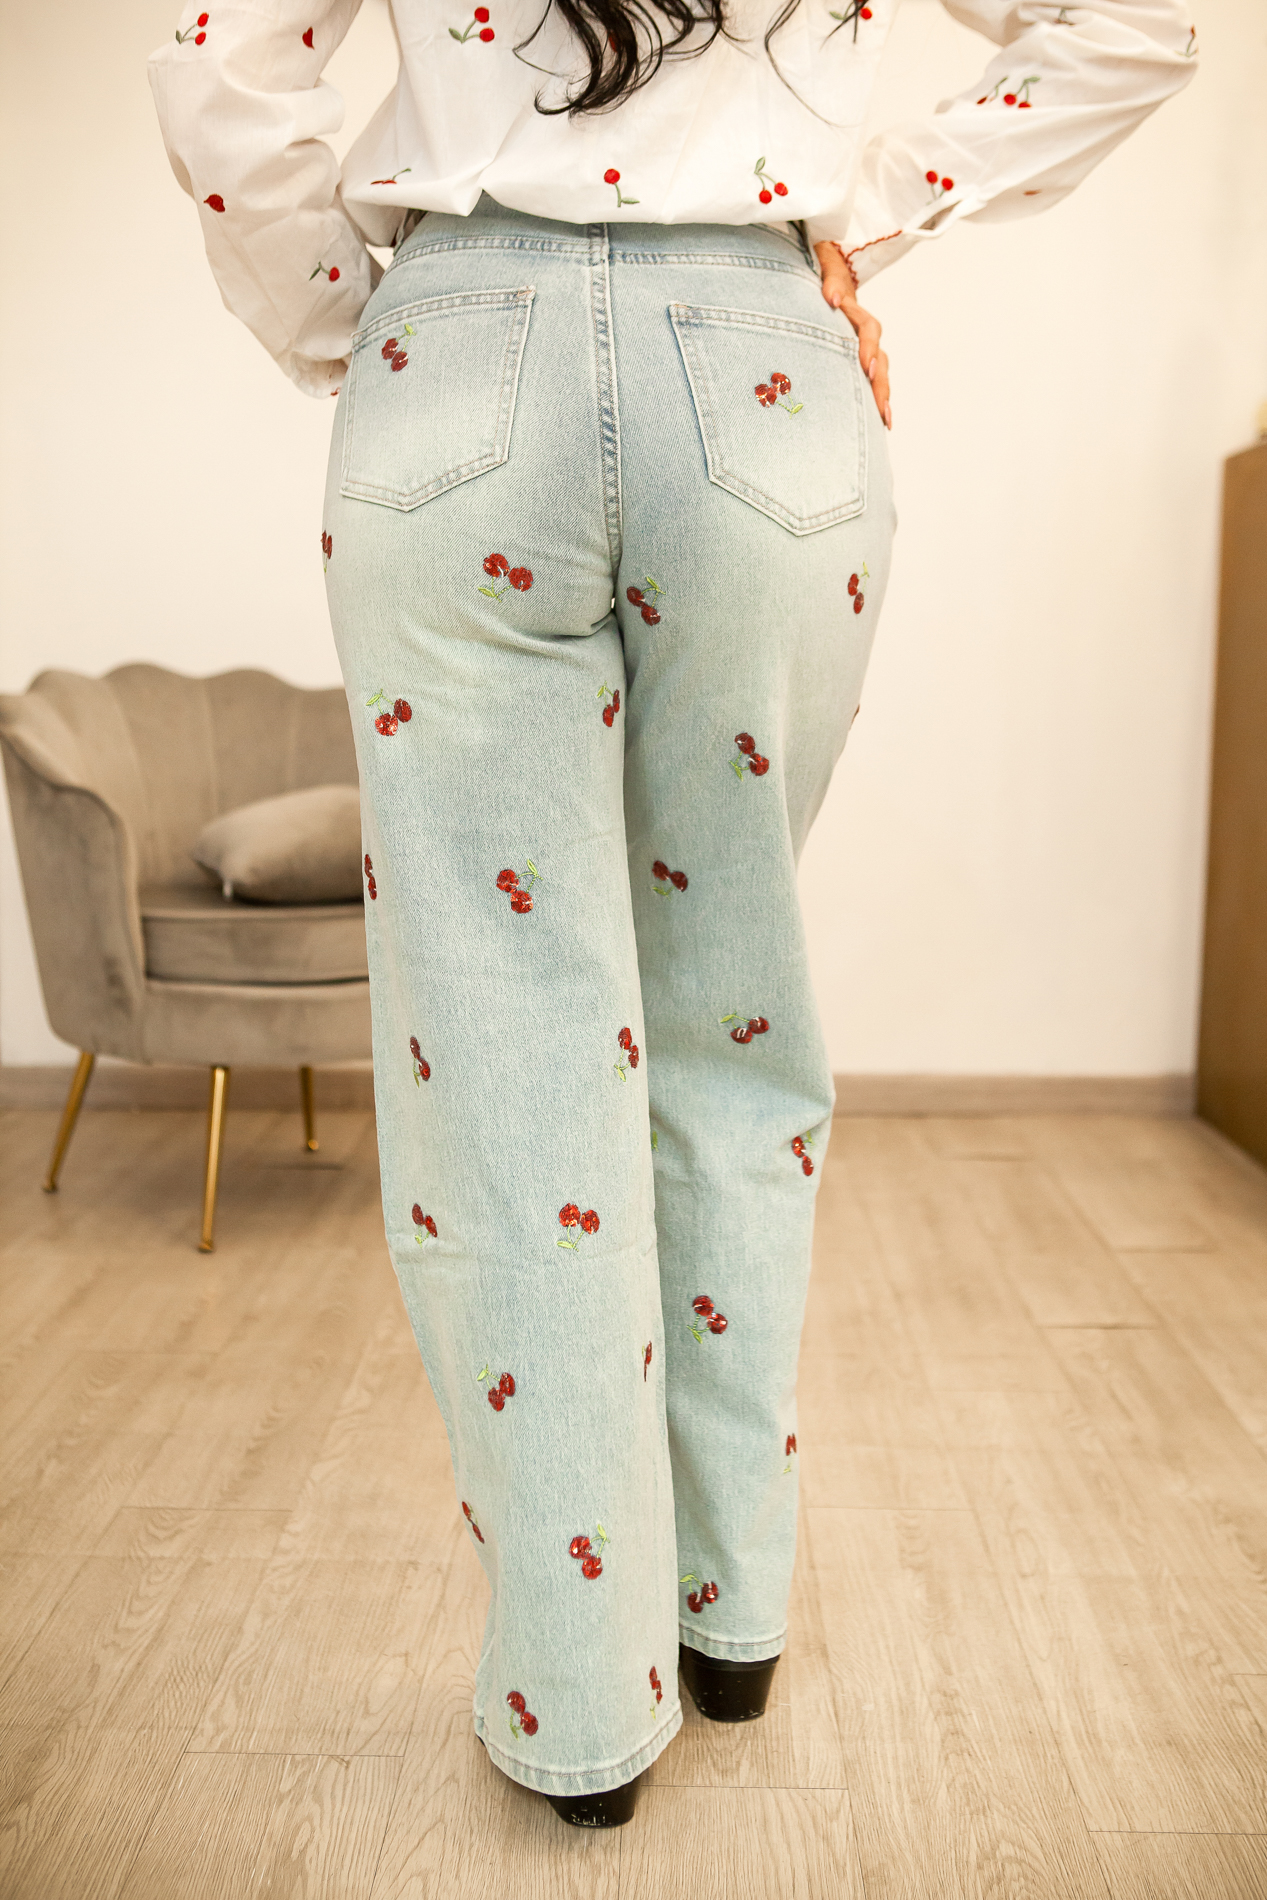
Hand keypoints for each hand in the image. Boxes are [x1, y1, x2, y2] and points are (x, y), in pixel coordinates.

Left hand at [814, 241, 890, 430]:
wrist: (825, 270)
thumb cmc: (821, 267)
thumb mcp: (825, 263)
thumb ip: (830, 278)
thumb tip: (831, 297)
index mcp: (855, 311)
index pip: (868, 330)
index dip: (869, 349)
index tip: (867, 366)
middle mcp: (864, 331)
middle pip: (879, 359)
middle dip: (881, 385)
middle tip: (882, 408)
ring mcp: (862, 346)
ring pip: (878, 372)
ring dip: (882, 396)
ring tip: (885, 420)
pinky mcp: (856, 358)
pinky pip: (869, 379)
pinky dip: (874, 398)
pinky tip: (879, 420)